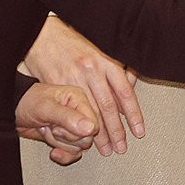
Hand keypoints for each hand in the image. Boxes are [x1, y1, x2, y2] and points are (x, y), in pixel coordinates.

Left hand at [16, 82, 97, 165]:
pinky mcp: (65, 138)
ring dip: (61, 145)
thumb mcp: (46, 108)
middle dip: (67, 138)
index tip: (60, 126)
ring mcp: (72, 126)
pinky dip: (63, 155)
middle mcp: (79, 112)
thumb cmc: (28, 102)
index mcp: (80, 99)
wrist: (12, 112)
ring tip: (49, 131)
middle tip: (53, 128)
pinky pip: (74, 153)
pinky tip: (54, 151)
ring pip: (80, 147)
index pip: (94, 123)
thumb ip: (68, 117)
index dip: (78, 131)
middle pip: (88, 137)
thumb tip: (90, 128)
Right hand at [23, 15, 143, 155]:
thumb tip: (130, 88)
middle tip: (121, 147)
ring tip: (105, 148)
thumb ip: (117, 70)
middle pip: (108, 106)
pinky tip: (83, 137)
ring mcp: (74, 77)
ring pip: (90, 111)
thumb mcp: (102, 50)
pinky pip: (71, 110)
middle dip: (116, 130)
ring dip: (99, 134)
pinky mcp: (57, 84)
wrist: (45, 35)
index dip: (133, 114)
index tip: (138, 130)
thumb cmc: (76, 43)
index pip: (125, 92)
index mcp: (107, 60)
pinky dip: (78, 126)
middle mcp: (92, 69)